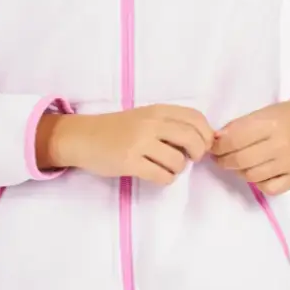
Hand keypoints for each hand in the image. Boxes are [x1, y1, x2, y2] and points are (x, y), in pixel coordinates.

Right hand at [39, 105, 214, 184]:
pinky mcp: (130, 162)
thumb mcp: (145, 116)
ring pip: (178, 161)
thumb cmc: (117, 128)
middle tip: (191, 158)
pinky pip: (162, 176)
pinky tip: (157, 174)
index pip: (195, 118)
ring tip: (166, 166)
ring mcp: (139, 143)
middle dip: (198, 153)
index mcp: (157, 110)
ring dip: (177, 169)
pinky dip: (165, 179)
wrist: (83, 137)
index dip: (206, 133)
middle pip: (192, 138)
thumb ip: (170, 123)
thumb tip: (202, 140)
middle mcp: (150, 124)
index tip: (203, 144)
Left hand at [210, 96, 289, 194]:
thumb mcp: (261, 113)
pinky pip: (268, 188)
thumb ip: (238, 127)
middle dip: (223, 160)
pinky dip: (258, 182)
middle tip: (220, 157)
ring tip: (238, 163)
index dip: (218, 146)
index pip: (235, 139)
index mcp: (271, 123)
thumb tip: (216, 141)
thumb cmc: (285, 116)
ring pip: (252, 176)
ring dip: (238, 171)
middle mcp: (281, 144)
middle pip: (241, 160)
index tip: (213, 146)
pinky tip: (257, 172)